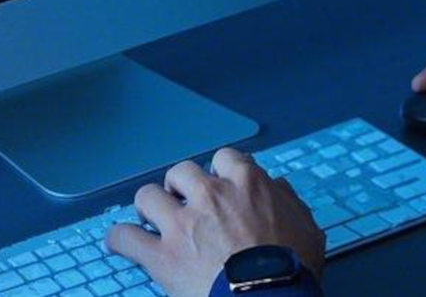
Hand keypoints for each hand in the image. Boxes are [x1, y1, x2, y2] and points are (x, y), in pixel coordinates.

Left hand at [105, 147, 324, 296]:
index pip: (225, 158)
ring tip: (151, 219)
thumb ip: (287, 201)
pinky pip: (125, 237)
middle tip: (183, 203)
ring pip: (147, 196)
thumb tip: (277, 188)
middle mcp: (210, 195)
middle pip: (181, 172)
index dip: (219, 171)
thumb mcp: (305, 226)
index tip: (219, 184)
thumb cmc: (292, 268)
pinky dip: (120, 239)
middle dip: (179, 187)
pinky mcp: (162, 254)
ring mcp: (182, 224)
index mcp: (247, 184)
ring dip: (148, 207)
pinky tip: (121, 242)